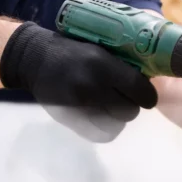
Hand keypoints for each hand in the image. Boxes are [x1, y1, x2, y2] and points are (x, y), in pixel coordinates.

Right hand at [0, 22, 157, 141]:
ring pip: (116, 124)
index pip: (139, 89)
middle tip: (126, 98)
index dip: (148, 95)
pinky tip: (103, 119)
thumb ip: (119, 64)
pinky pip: (99, 134)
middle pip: (130, 110)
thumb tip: (147, 79)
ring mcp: (79, 106)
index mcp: (102, 64)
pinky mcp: (69, 119)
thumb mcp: (97, 47)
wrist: (33, 59)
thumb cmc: (69, 48)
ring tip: (112, 107)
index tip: (147, 95)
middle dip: (132, 105)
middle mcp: (93, 87)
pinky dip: (105, 129)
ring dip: (118, 118)